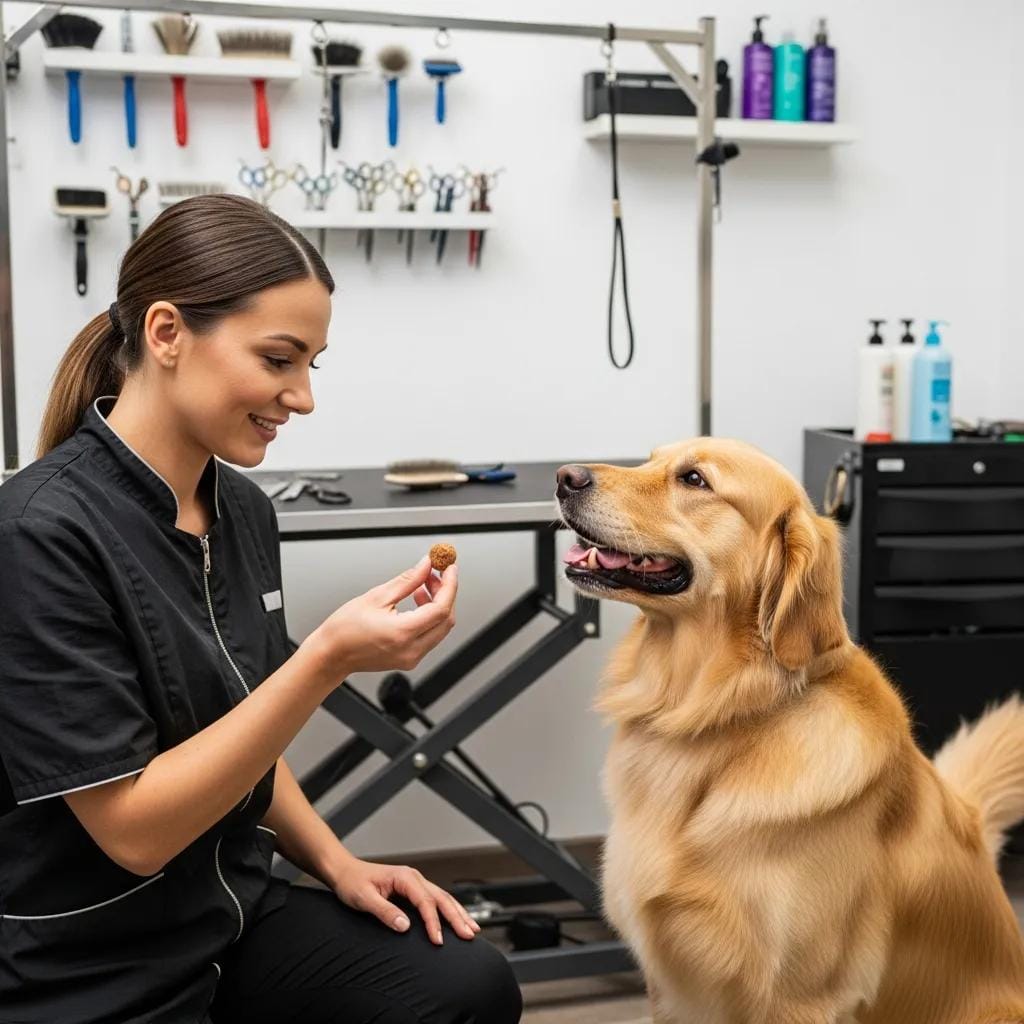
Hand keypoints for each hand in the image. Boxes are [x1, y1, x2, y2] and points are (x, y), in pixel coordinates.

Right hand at [304, 556, 456, 682]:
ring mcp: (411, 657)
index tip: (450, 567)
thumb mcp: (377, 596)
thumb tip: (426, 565)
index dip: (450, 585)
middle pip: (446, 619)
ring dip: (437, 603)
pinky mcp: (409, 659)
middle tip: (435, 573)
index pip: (441, 608)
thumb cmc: (345, 629)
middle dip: (445, 592)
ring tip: (422, 584)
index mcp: (403, 633)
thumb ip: (407, 580)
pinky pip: (430, 635)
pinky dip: (429, 616)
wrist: (331, 654)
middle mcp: (411, 649)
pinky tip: (418, 601)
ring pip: (440, 628)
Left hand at [331, 856, 481, 944]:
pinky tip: (457, 918)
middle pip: (441, 898)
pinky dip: (449, 910)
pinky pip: (436, 899)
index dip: (433, 922)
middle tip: (469, 935)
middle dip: (457, 917)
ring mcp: (415, 882)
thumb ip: (384, 911)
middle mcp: (413, 878)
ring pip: (443, 897)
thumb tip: (404, 926)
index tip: (438, 940)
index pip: (425, 901)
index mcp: (404, 877)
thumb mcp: (364, 898)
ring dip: (458, 913)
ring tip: (472, 928)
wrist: (344, 871)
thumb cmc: (352, 882)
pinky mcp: (412, 890)